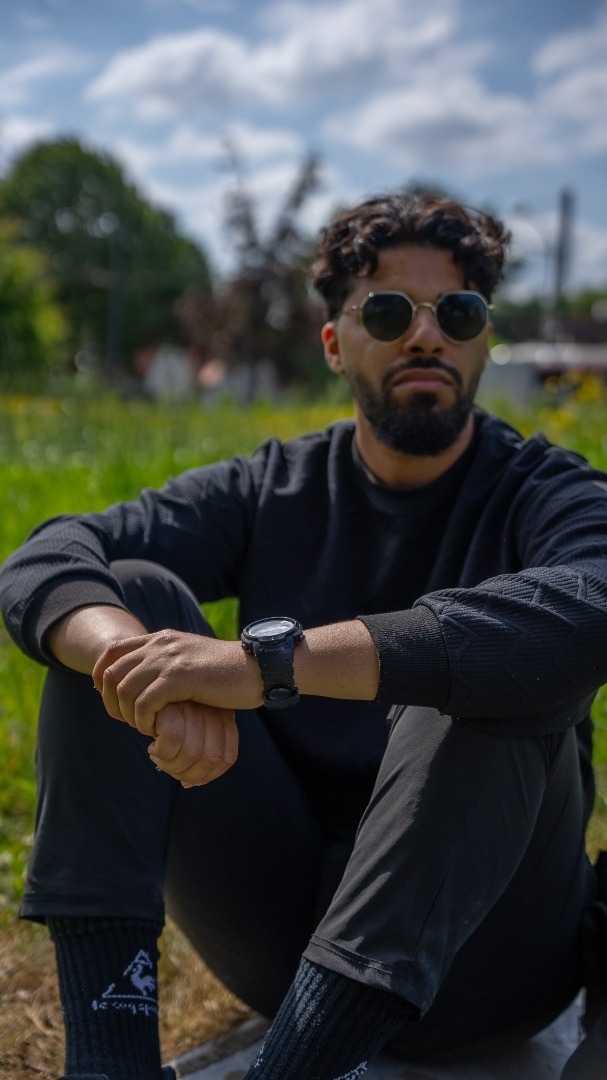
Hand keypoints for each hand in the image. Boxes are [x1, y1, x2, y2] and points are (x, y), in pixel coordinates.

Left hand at [92, 628, 261, 735]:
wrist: (257, 668)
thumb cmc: (227, 673)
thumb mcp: (190, 661)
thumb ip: (168, 665)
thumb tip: (148, 684)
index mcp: (161, 638)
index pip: (112, 651)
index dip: (101, 677)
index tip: (110, 699)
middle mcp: (160, 644)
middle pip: (112, 673)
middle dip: (111, 703)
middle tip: (127, 721)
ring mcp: (169, 659)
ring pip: (124, 690)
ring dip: (129, 715)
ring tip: (145, 727)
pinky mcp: (180, 677)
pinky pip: (145, 703)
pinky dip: (145, 721)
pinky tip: (156, 729)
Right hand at [148, 700, 237, 786]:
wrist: (142, 691)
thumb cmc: (165, 718)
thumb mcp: (187, 735)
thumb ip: (195, 757)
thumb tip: (189, 784)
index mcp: (224, 716)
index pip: (227, 758)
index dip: (206, 776)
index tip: (186, 777)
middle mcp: (214, 709)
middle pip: (211, 759)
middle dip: (185, 773)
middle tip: (167, 765)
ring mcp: (193, 704)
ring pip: (192, 752)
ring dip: (170, 765)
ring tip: (157, 756)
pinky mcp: (171, 701)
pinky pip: (172, 739)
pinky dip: (159, 751)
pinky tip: (152, 744)